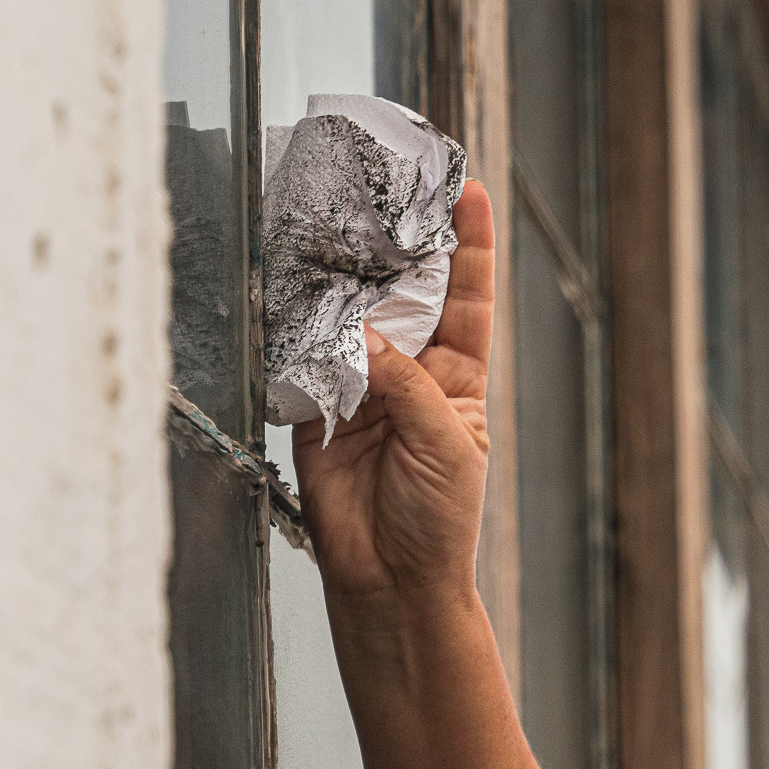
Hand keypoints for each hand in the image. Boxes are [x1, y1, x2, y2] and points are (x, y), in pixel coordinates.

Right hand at [292, 182, 493, 611]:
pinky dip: (302, 330)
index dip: (468, 244)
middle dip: (400, 243)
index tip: (467, 190)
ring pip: (353, 318)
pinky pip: (308, 360)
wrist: (389, 579)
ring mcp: (364, 387)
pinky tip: (301, 294)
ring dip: (348, 279)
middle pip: (406, 293)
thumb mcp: (442, 441)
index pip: (467, 297)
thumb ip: (404, 383)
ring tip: (341, 228)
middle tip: (390, 191)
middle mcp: (412, 373)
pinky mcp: (319, 410)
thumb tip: (363, 334)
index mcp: (459, 378)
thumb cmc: (436, 520)